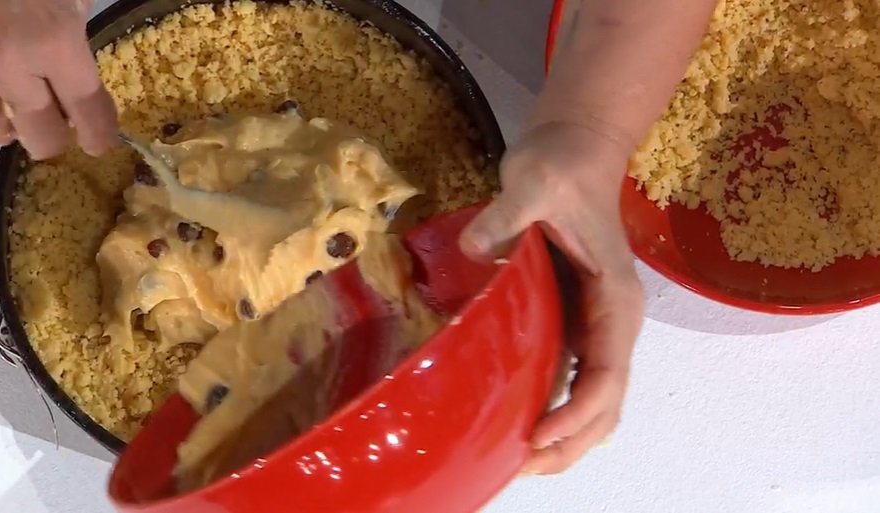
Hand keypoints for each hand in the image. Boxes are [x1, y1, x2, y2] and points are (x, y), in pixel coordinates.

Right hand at [0, 0, 117, 158]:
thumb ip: (76, 29)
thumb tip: (82, 77)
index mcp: (55, 40)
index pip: (88, 112)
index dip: (98, 134)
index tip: (98, 141)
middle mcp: (7, 62)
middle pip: (40, 135)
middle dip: (54, 134)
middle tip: (56, 122)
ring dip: (8, 123)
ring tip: (12, 105)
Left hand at [460, 121, 645, 473]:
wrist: (574, 147)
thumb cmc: (561, 164)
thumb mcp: (534, 181)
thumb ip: (508, 215)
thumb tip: (476, 251)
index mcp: (615, 298)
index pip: (607, 372)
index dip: (577, 412)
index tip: (538, 435)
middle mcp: (612, 320)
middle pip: (606, 402)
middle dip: (571, 441)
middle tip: (521, 468)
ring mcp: (594, 324)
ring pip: (592, 398)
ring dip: (565, 435)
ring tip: (519, 462)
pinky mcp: (573, 319)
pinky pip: (571, 377)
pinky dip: (554, 407)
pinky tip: (519, 422)